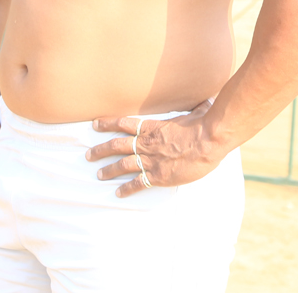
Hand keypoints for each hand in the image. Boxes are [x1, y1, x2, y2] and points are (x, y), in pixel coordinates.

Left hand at [86, 98, 223, 197]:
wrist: (208, 141)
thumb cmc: (203, 126)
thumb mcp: (196, 113)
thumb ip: (196, 110)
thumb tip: (206, 104)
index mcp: (153, 127)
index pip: (124, 124)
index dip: (108, 124)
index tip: (95, 124)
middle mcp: (147, 143)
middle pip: (117, 145)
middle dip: (101, 150)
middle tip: (88, 155)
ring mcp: (151, 160)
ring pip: (122, 164)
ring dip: (109, 170)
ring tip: (99, 174)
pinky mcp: (158, 176)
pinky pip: (138, 183)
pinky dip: (126, 189)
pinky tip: (118, 193)